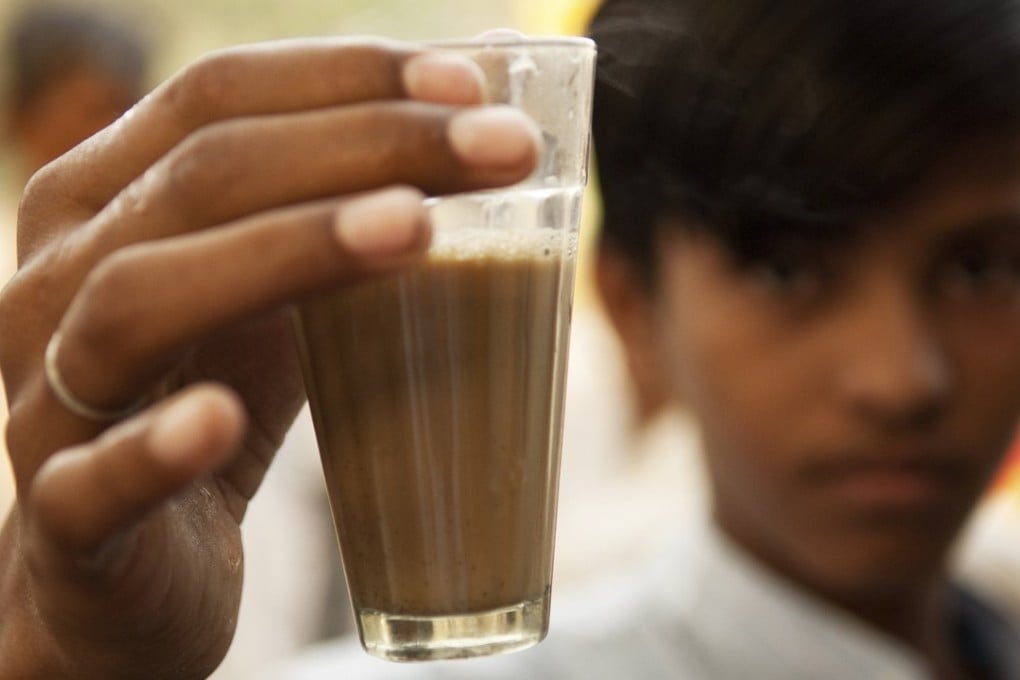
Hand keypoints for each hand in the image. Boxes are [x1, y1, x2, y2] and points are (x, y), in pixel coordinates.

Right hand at [0, 38, 538, 677]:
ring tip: (418, 232)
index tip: (475, 85)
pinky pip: (90, 484)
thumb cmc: (214, 399)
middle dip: (367, 148)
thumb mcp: (278, 295)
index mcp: (107, 202)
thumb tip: (483, 123)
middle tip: (504, 150)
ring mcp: (49, 399)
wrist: (133, 563)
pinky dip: (156, 449)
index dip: (347, 78)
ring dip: (287, 254)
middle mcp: (58, 279)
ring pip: (139, 301)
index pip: (216, 99)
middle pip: (200, 176)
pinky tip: (224, 420)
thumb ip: (344, 214)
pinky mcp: (65, 520)